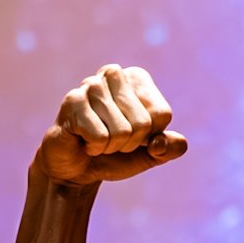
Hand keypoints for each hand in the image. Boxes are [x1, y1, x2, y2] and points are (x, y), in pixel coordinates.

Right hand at [34, 64, 188, 186]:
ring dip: (110, 147)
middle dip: (128, 143)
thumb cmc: (114, 155)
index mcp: (138, 78)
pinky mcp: (72, 101)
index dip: (149, 136)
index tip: (131, 135)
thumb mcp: (150, 154)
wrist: (76, 169)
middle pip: (143, 124)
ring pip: (122, 132)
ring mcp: (91, 84)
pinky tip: (82, 139)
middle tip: (110, 140)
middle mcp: (114, 73)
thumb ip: (170, 148)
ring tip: (95, 139)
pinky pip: (100, 138)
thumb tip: (162, 142)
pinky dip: (93, 147)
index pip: (161, 115)